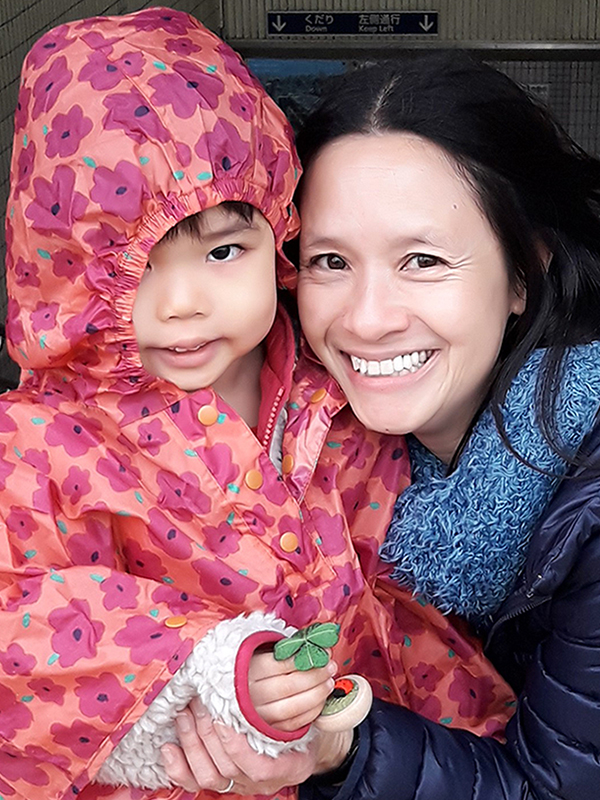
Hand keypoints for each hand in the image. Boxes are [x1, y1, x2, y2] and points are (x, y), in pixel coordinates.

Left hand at [160, 697, 352, 793]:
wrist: (304, 752)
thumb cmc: (306, 727)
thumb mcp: (316, 715)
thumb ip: (313, 694)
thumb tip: (323, 661)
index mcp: (287, 766)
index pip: (256, 766)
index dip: (236, 746)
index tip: (224, 717)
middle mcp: (262, 782)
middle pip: (226, 768)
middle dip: (207, 733)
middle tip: (198, 702)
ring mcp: (241, 785)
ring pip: (208, 775)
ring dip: (192, 743)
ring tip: (186, 713)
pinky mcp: (223, 782)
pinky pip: (195, 784)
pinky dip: (178, 768)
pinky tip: (169, 747)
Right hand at [249, 649, 336, 730]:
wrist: (247, 691)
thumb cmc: (263, 668)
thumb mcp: (270, 653)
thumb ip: (291, 650)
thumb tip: (320, 646)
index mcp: (250, 670)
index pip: (279, 665)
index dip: (304, 659)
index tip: (323, 652)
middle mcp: (252, 695)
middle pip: (287, 686)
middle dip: (315, 676)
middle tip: (330, 667)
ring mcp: (260, 715)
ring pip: (291, 708)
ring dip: (316, 695)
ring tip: (329, 683)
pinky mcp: (270, 729)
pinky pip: (294, 723)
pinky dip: (312, 712)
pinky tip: (321, 699)